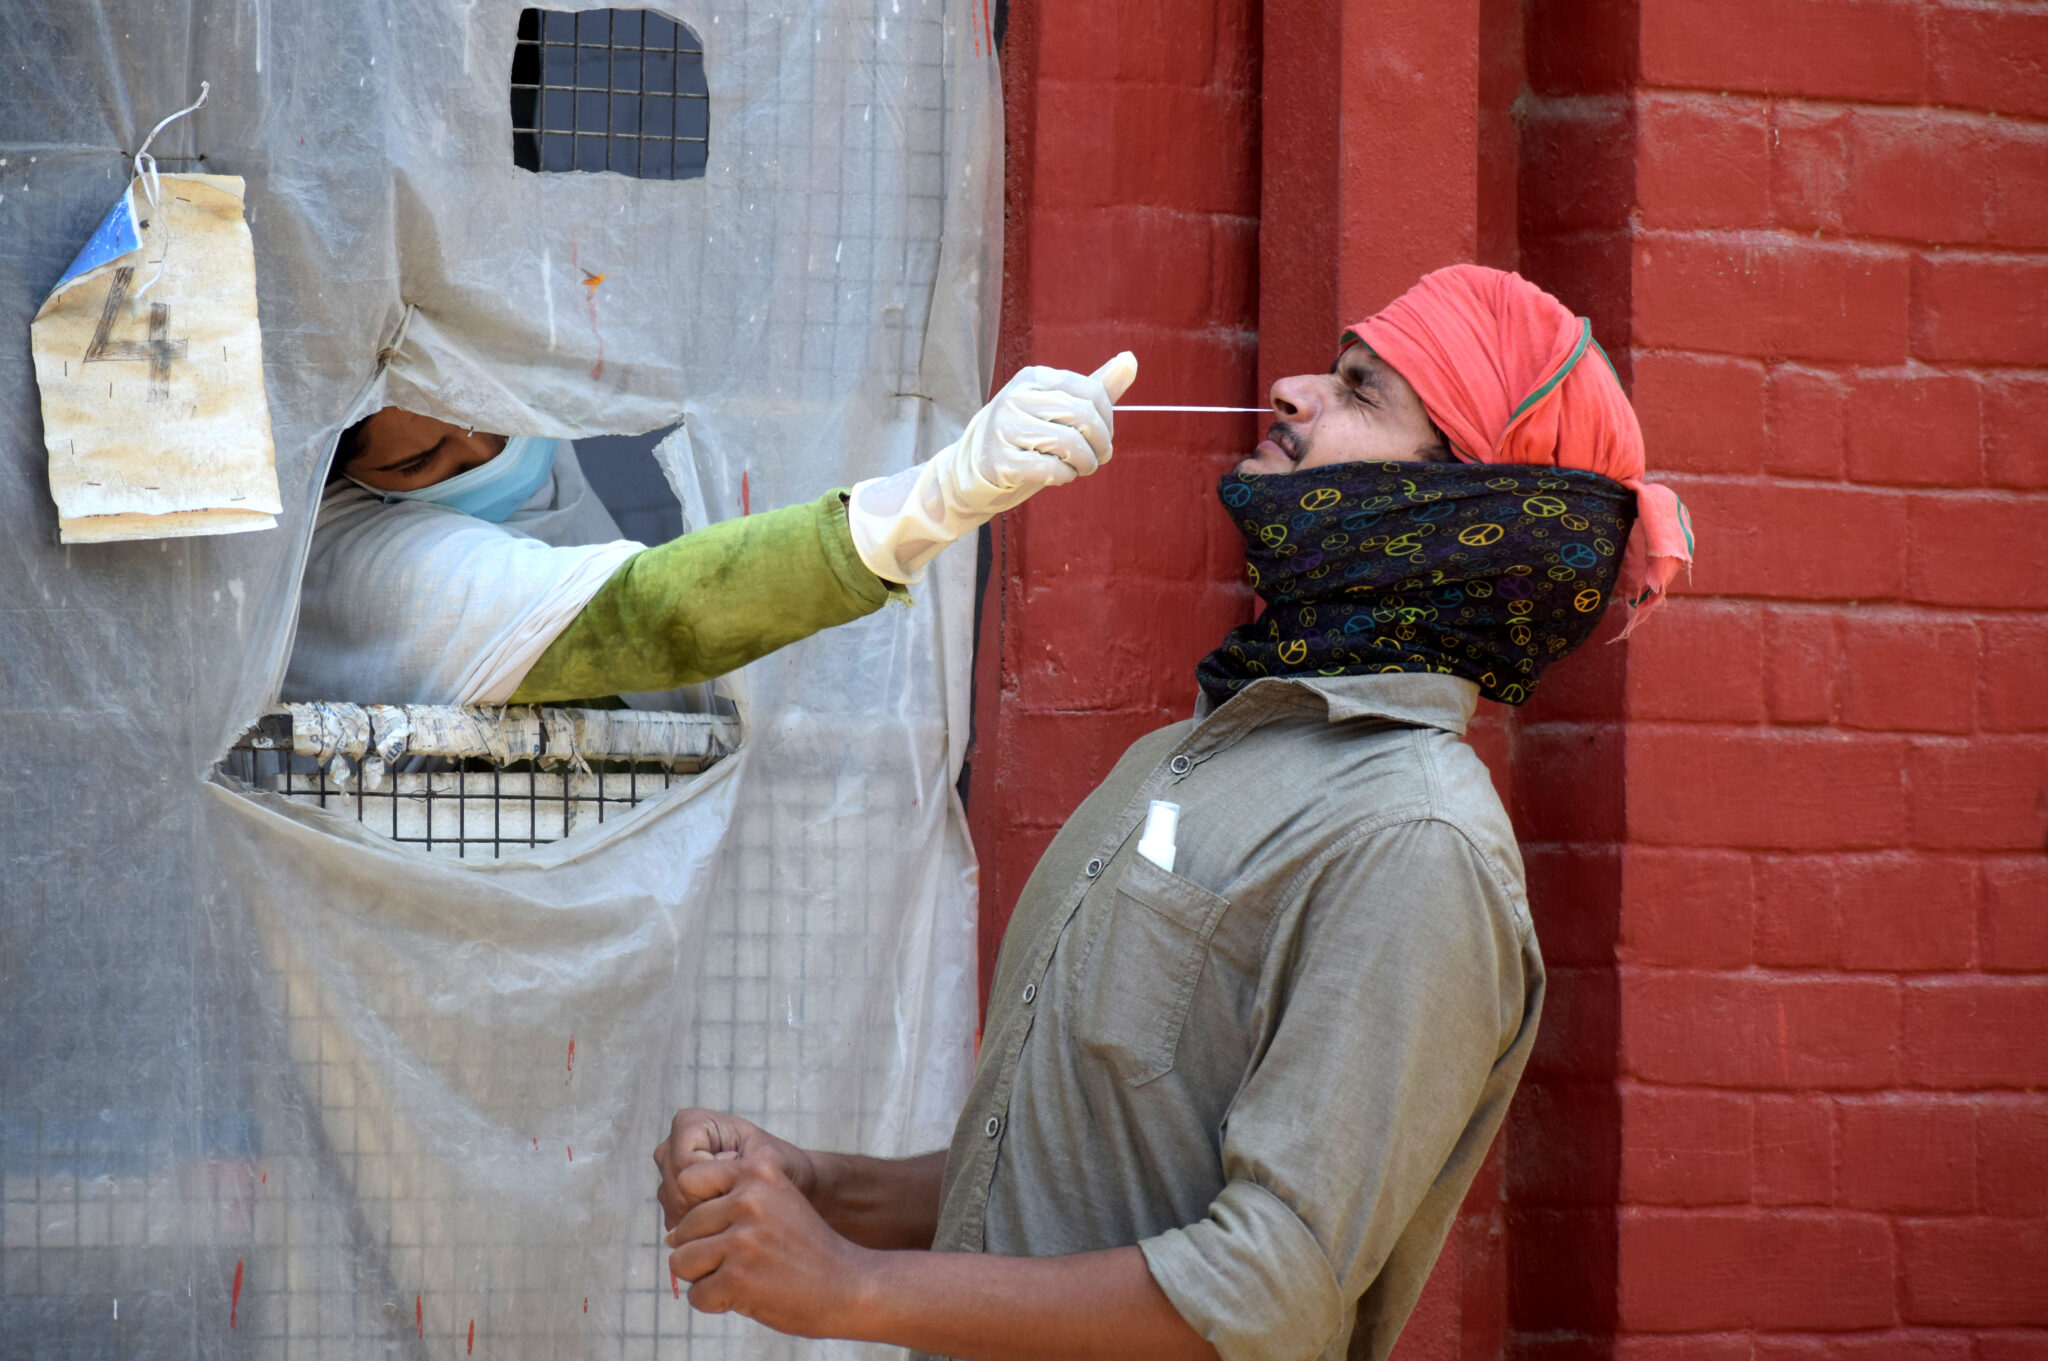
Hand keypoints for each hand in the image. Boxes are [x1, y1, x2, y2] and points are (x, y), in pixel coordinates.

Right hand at [654, 1109, 816, 1231]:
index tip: (741, 1176)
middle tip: (740, 1199)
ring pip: (674, 1208)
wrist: (783, 1181)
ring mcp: (667, 1173)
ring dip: (707, 1217)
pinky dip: (702, 1227)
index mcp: (691, 1123)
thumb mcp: (764, 1163)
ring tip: (737, 1205)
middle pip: (675, 1189)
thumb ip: (734, 1172)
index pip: (685, 1166)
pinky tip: (726, 1217)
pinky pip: (676, 1222)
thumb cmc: (778, 1165)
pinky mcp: (671, 1199)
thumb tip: (702, 1194)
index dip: (713, 1181)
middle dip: (709, 1203)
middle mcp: (671, 1146)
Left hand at [665, 1154, 874, 1337]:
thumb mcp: (776, 1200)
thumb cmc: (805, 1246)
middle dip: (703, 1251)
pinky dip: (716, 1302)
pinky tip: (748, 1295)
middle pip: (682, 1229)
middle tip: (743, 1261)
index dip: (697, 1207)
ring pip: (682, 1262)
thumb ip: (730, 1201)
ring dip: (706, 1277)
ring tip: (742, 1277)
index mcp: (757, 1172)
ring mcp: (741, 1239)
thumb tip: (668, 1236)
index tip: (719, 1226)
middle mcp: (748, 1200)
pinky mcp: (737, 1277)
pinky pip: (697, 1295)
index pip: (689, 1178)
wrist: (848, 1285)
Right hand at [846, 352, 1138, 583]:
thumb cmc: (1025, 439)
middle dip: (1100, 444)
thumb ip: (1096, 387)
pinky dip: (1063, 476)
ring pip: (1068, 443)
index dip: (1108, 421)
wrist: (972, 472)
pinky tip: (1059, 476)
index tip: (1103, 440)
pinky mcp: (1000, 461)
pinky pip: (1049, 468)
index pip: (1091, 392)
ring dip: (1085, 463)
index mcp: (1034, 378)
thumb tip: (1131, 360)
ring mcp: (1005, 428)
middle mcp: (1017, 397)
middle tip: (1098, 459)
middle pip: (1082, 417)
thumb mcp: (1059, 409)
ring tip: (1080, 469)